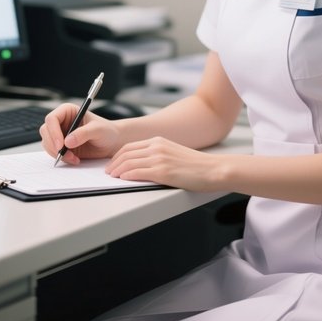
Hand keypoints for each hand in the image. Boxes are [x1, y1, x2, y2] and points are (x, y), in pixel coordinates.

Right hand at [38, 103, 122, 164]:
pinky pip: (53, 152)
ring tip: (74, 158)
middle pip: (46, 131)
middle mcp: (62, 121)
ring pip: (47, 143)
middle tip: (65, 154)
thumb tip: (67, 141)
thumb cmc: (106, 131)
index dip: (53, 131)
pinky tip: (74, 159)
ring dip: (58, 153)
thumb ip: (84, 133)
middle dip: (54, 145)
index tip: (61, 144)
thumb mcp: (98, 130)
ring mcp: (60, 134)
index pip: (52, 118)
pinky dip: (61, 158)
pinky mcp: (61, 146)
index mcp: (68, 111)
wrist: (111, 143)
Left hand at [105, 137, 222, 191]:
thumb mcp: (173, 153)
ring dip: (117, 170)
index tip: (112, 164)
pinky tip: (122, 179)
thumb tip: (141, 164)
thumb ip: (158, 154)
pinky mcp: (163, 172)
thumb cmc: (196, 165)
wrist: (213, 169)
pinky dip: (127, 175)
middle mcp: (157, 147)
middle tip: (108, 172)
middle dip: (113, 163)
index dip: (117, 156)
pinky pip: (138, 172)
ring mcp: (159, 159)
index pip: (130, 147)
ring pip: (129, 162)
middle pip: (126, 153)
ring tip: (112, 177)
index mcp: (159, 141)